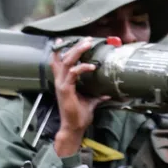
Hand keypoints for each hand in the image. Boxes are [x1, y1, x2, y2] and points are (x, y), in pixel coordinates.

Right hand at [50, 38, 103, 156]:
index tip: (68, 40)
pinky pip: (73, 74)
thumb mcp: (91, 101)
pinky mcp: (65, 90)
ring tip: (87, 45)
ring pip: (66, 62)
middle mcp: (60, 81)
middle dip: (74, 47)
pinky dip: (82, 68)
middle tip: (86, 40)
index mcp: (64, 82)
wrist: (74, 127)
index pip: (59, 62)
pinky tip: (92, 66)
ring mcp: (62, 85)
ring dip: (77, 52)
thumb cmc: (79, 115)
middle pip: (63, 58)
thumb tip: (108, 92)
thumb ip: (97, 95)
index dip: (61, 50)